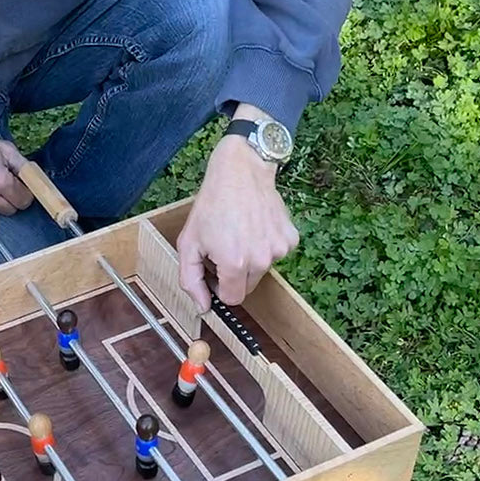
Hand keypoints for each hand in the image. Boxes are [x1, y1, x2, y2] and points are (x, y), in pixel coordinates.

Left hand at [177, 134, 299, 309]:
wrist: (240, 172)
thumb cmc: (212, 205)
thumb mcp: (189, 242)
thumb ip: (191, 279)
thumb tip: (203, 307)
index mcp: (235, 264)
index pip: (232, 299)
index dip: (220, 288)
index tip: (215, 272)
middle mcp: (262, 260)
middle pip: (247, 286)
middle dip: (234, 274)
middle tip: (224, 248)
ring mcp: (279, 249)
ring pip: (262, 270)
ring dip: (251, 259)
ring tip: (240, 233)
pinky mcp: (291, 238)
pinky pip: (276, 254)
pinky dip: (266, 246)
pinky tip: (256, 226)